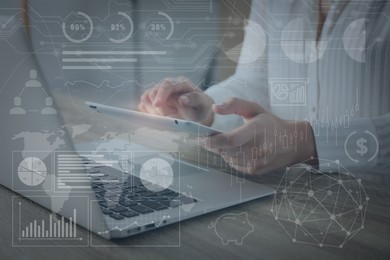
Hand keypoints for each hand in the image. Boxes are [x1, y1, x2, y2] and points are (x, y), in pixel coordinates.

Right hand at [138, 77, 213, 125]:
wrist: (197, 110)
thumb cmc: (201, 106)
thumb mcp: (203, 104)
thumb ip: (194, 100)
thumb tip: (182, 99)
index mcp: (180, 82)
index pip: (167, 85)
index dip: (161, 95)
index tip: (157, 105)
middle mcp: (168, 84)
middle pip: (154, 93)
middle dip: (160, 108)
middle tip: (173, 115)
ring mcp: (159, 91)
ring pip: (146, 99)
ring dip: (154, 111)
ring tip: (169, 116)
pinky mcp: (152, 100)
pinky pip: (143, 106)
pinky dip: (149, 113)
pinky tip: (160, 117)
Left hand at [200, 98, 316, 174]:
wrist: (293, 143)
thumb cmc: (271, 123)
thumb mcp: (255, 108)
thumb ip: (234, 104)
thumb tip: (215, 108)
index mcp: (258, 130)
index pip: (229, 140)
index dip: (211, 140)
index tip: (199, 137)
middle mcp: (258, 149)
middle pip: (225, 150)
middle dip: (213, 144)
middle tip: (207, 137)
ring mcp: (257, 162)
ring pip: (227, 158)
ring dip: (221, 150)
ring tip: (226, 141)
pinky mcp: (255, 170)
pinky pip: (233, 164)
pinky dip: (230, 156)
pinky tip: (236, 149)